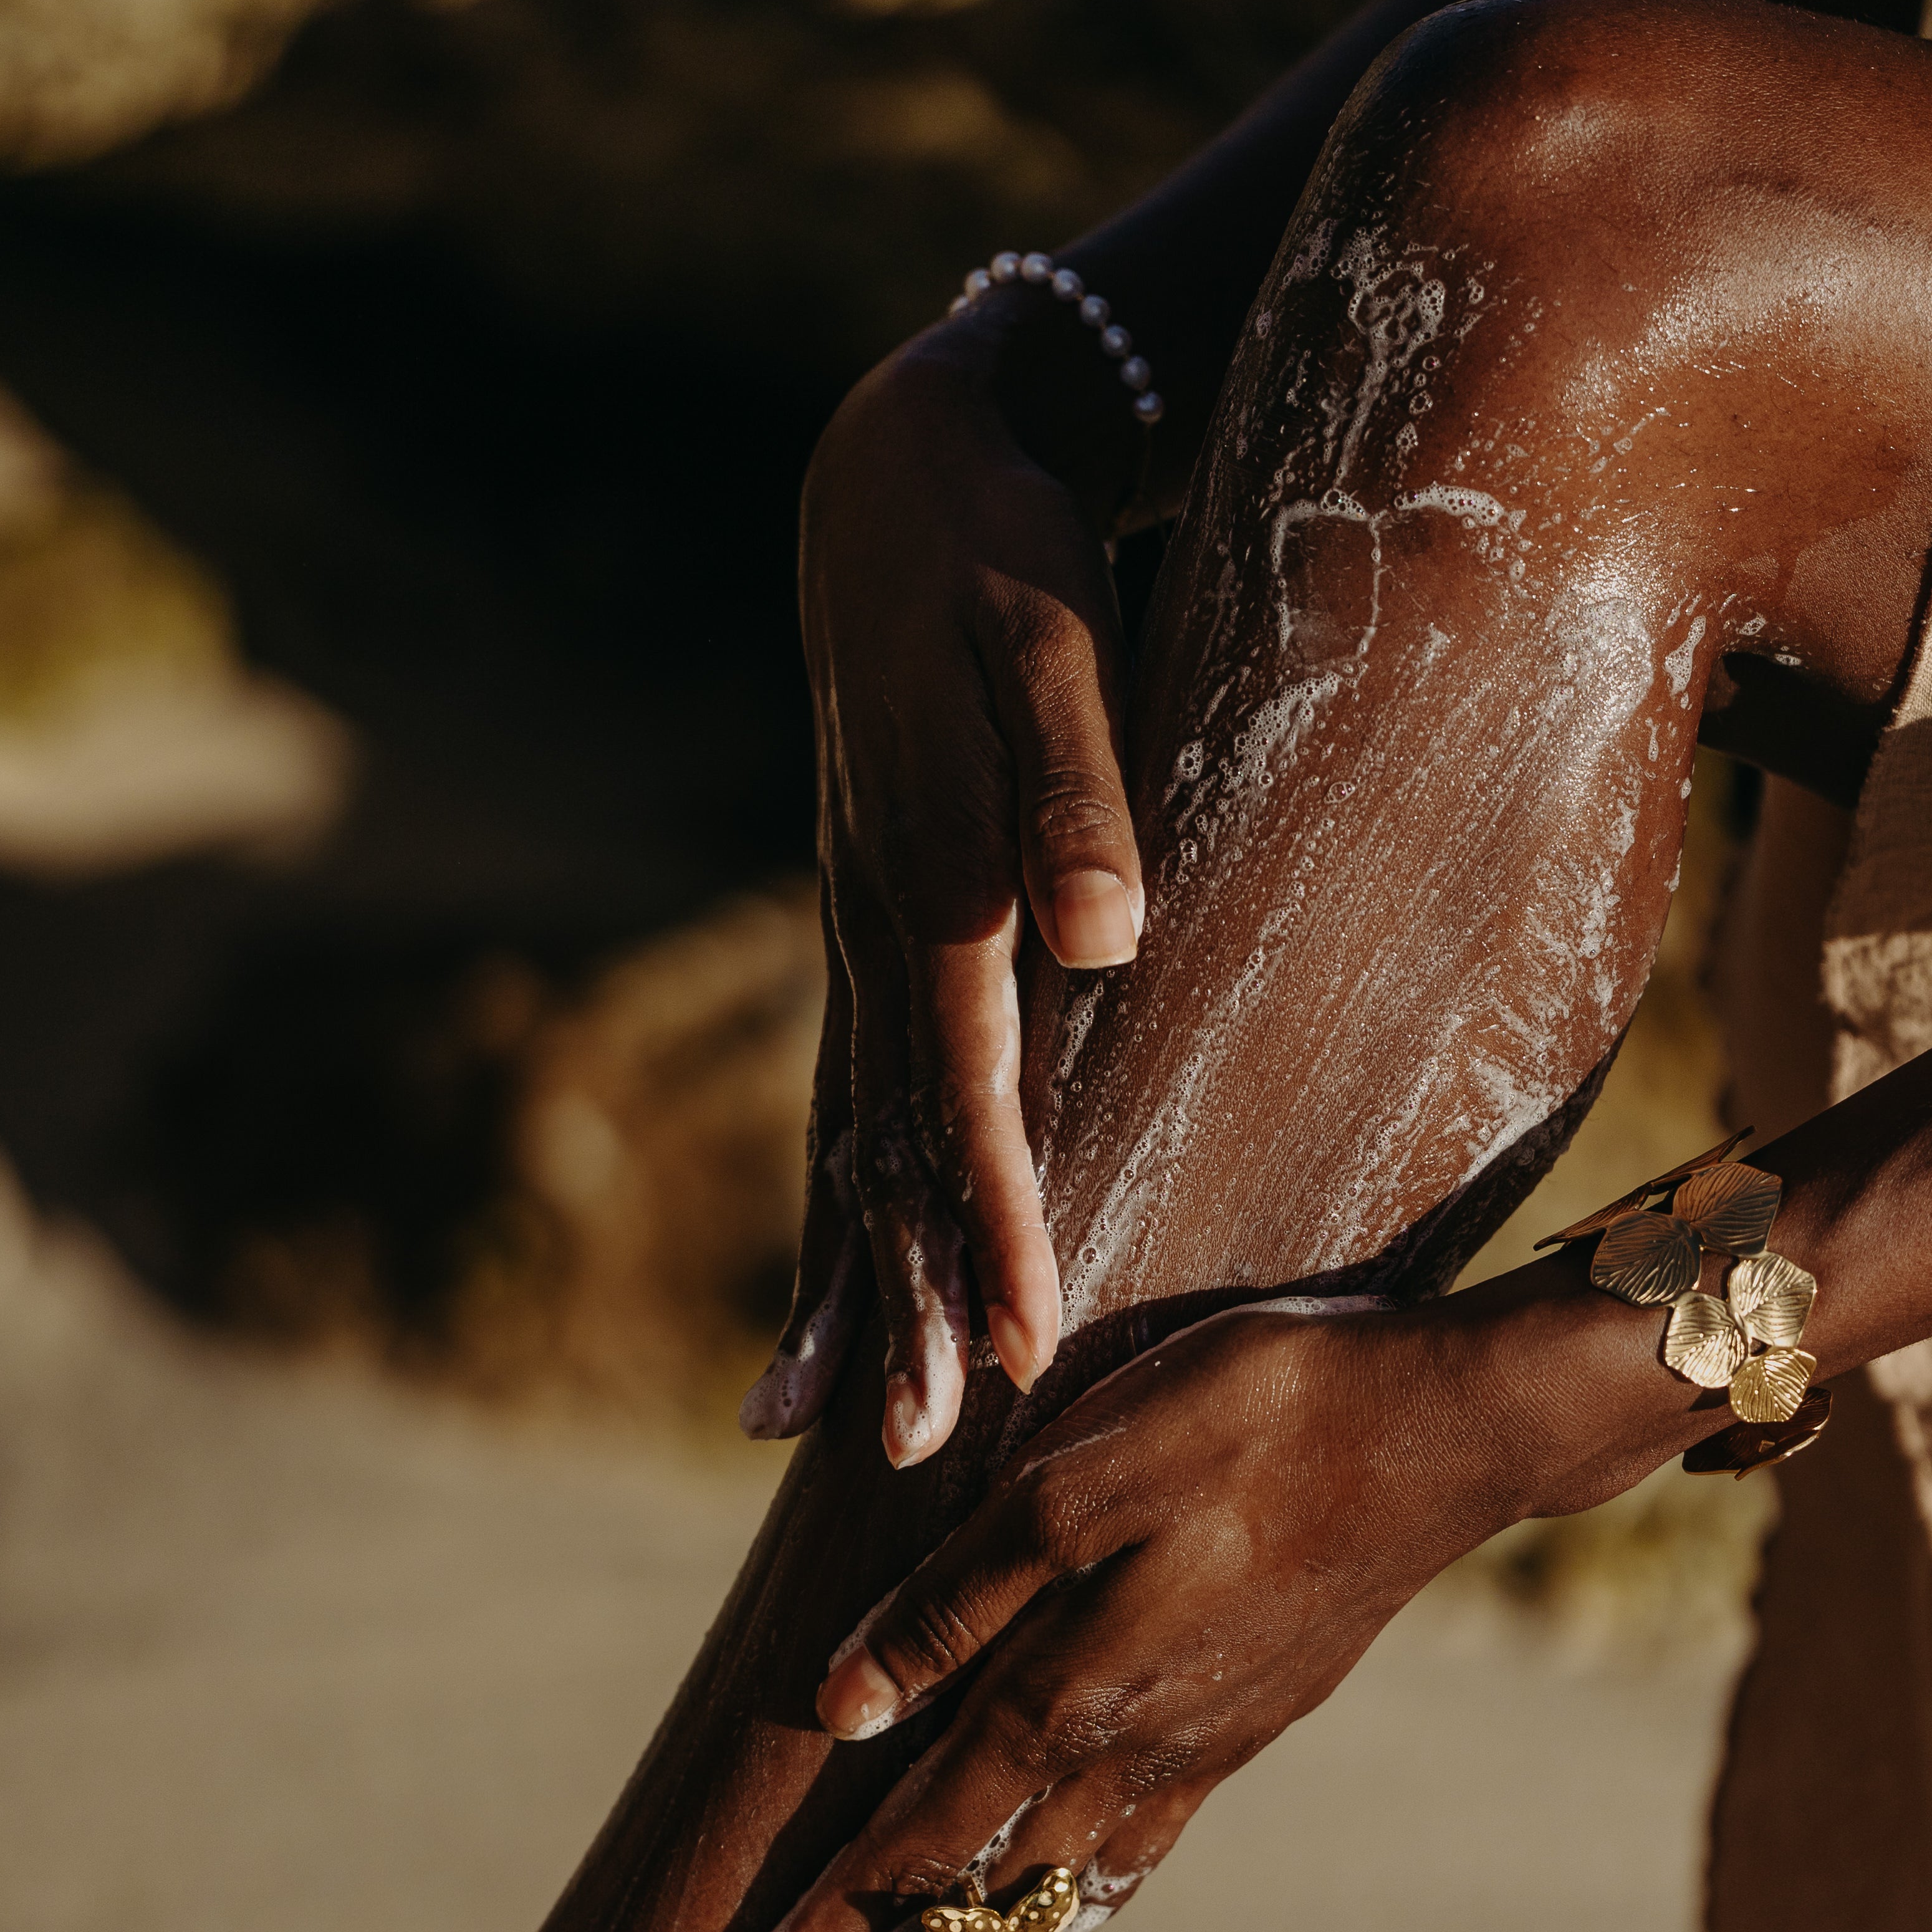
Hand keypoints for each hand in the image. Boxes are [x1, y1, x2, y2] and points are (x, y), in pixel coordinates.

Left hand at [728, 1297, 1560, 1931]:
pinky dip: (1079, 1917)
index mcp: (1066, 1693)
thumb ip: (958, 1599)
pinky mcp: (1248, 1724)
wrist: (1445, 1429)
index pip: (909, 1852)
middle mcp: (1126, 1753)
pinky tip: (1066, 1928)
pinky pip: (1138, 1855)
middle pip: (972, 1910)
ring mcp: (1197, 1749)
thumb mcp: (1076, 1478)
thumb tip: (841, 1706)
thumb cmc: (1249, 1417)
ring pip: (1058, 1900)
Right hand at [739, 326, 1146, 1467]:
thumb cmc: (998, 559)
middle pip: (888, 1147)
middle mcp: (876, 929)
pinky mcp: (863, 929)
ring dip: (852, 1278)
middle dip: (902, 1301)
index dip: (994, 1222)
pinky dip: (836, 1200)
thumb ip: (1075, 792)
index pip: (968, 1088)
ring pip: (852, 1137)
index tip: (1021, 1342)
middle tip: (913, 1449)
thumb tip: (1104, 940)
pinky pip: (848, 1093)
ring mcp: (855, 936)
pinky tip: (827, 1286)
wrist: (890, 482)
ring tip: (832, 1422)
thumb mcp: (1051, 643)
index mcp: (931, 879)